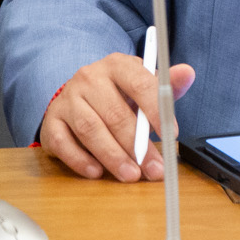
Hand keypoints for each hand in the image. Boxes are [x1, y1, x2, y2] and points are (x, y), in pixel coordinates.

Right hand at [39, 53, 198, 181]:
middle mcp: (89, 78)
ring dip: (112, 156)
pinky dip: (81, 160)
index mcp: (116, 65)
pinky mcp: (51, 122)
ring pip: (90, 130)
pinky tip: (96, 172)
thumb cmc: (117, 95)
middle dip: (137, 145)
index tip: (171, 134)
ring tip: (130, 175)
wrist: (77, 97)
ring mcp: (67, 100)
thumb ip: (165, 85)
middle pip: (114, 113)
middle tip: (153, 169)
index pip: (139, 83)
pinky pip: (63, 143)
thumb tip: (188, 73)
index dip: (156, 110)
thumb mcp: (142, 86)